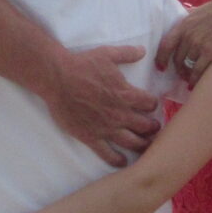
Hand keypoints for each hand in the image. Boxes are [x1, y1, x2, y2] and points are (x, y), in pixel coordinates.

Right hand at [48, 42, 161, 165]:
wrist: (57, 78)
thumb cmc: (82, 65)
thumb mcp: (107, 54)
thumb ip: (127, 54)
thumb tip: (142, 51)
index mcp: (126, 94)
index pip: (150, 103)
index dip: (152, 104)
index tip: (151, 106)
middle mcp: (119, 114)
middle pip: (145, 126)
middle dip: (152, 128)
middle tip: (154, 129)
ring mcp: (105, 127)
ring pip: (131, 142)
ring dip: (142, 145)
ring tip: (145, 146)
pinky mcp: (90, 137)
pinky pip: (107, 153)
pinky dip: (117, 160)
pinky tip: (122, 161)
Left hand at [156, 0, 211, 79]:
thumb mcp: (199, 10)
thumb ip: (190, 15)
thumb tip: (184, 12)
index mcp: (183, 25)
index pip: (165, 45)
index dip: (161, 58)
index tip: (160, 66)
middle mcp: (188, 36)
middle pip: (177, 58)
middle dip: (177, 68)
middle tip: (180, 74)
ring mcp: (198, 45)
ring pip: (186, 66)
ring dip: (186, 74)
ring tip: (188, 79)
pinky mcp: (210, 52)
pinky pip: (197, 70)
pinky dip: (194, 79)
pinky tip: (193, 84)